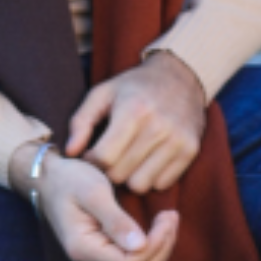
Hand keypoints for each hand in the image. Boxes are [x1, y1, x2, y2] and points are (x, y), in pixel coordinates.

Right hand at [7, 139, 178, 260]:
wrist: (49, 180)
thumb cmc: (69, 180)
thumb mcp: (94, 192)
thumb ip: (116, 220)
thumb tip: (141, 245)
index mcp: (83, 249)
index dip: (157, 244)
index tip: (168, 214)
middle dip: (162, 248)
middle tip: (171, 216)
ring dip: (160, 249)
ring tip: (168, 220)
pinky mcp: (102, 258)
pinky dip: (152, 249)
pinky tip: (158, 228)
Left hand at [65, 52, 207, 194]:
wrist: (181, 76)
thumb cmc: (134, 87)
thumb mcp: (103, 93)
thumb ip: (81, 122)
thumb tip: (70, 152)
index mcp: (133, 111)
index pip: (104, 158)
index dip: (91, 161)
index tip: (92, 154)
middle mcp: (158, 127)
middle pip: (119, 175)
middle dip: (109, 170)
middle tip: (111, 157)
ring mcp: (177, 140)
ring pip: (140, 185)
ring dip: (130, 177)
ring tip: (129, 159)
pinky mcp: (190, 151)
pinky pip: (161, 184)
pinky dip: (151, 177)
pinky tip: (148, 160)